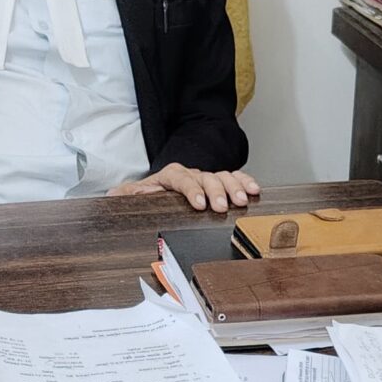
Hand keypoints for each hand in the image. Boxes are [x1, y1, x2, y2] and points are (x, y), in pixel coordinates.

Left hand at [108, 164, 261, 212]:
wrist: (152, 195)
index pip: (181, 178)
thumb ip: (126, 194)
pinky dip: (244, 182)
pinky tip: (254, 190)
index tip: (200, 203)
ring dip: (233, 187)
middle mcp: (189, 174)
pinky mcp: (216, 184)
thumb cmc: (142, 198)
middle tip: (222, 206)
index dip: (192, 189)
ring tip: (242, 201)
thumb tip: (137, 193)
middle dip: (216, 191)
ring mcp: (204, 178)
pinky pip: (233, 178)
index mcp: (168, 176)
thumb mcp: (128, 196)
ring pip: (222, 176)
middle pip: (205, 176)